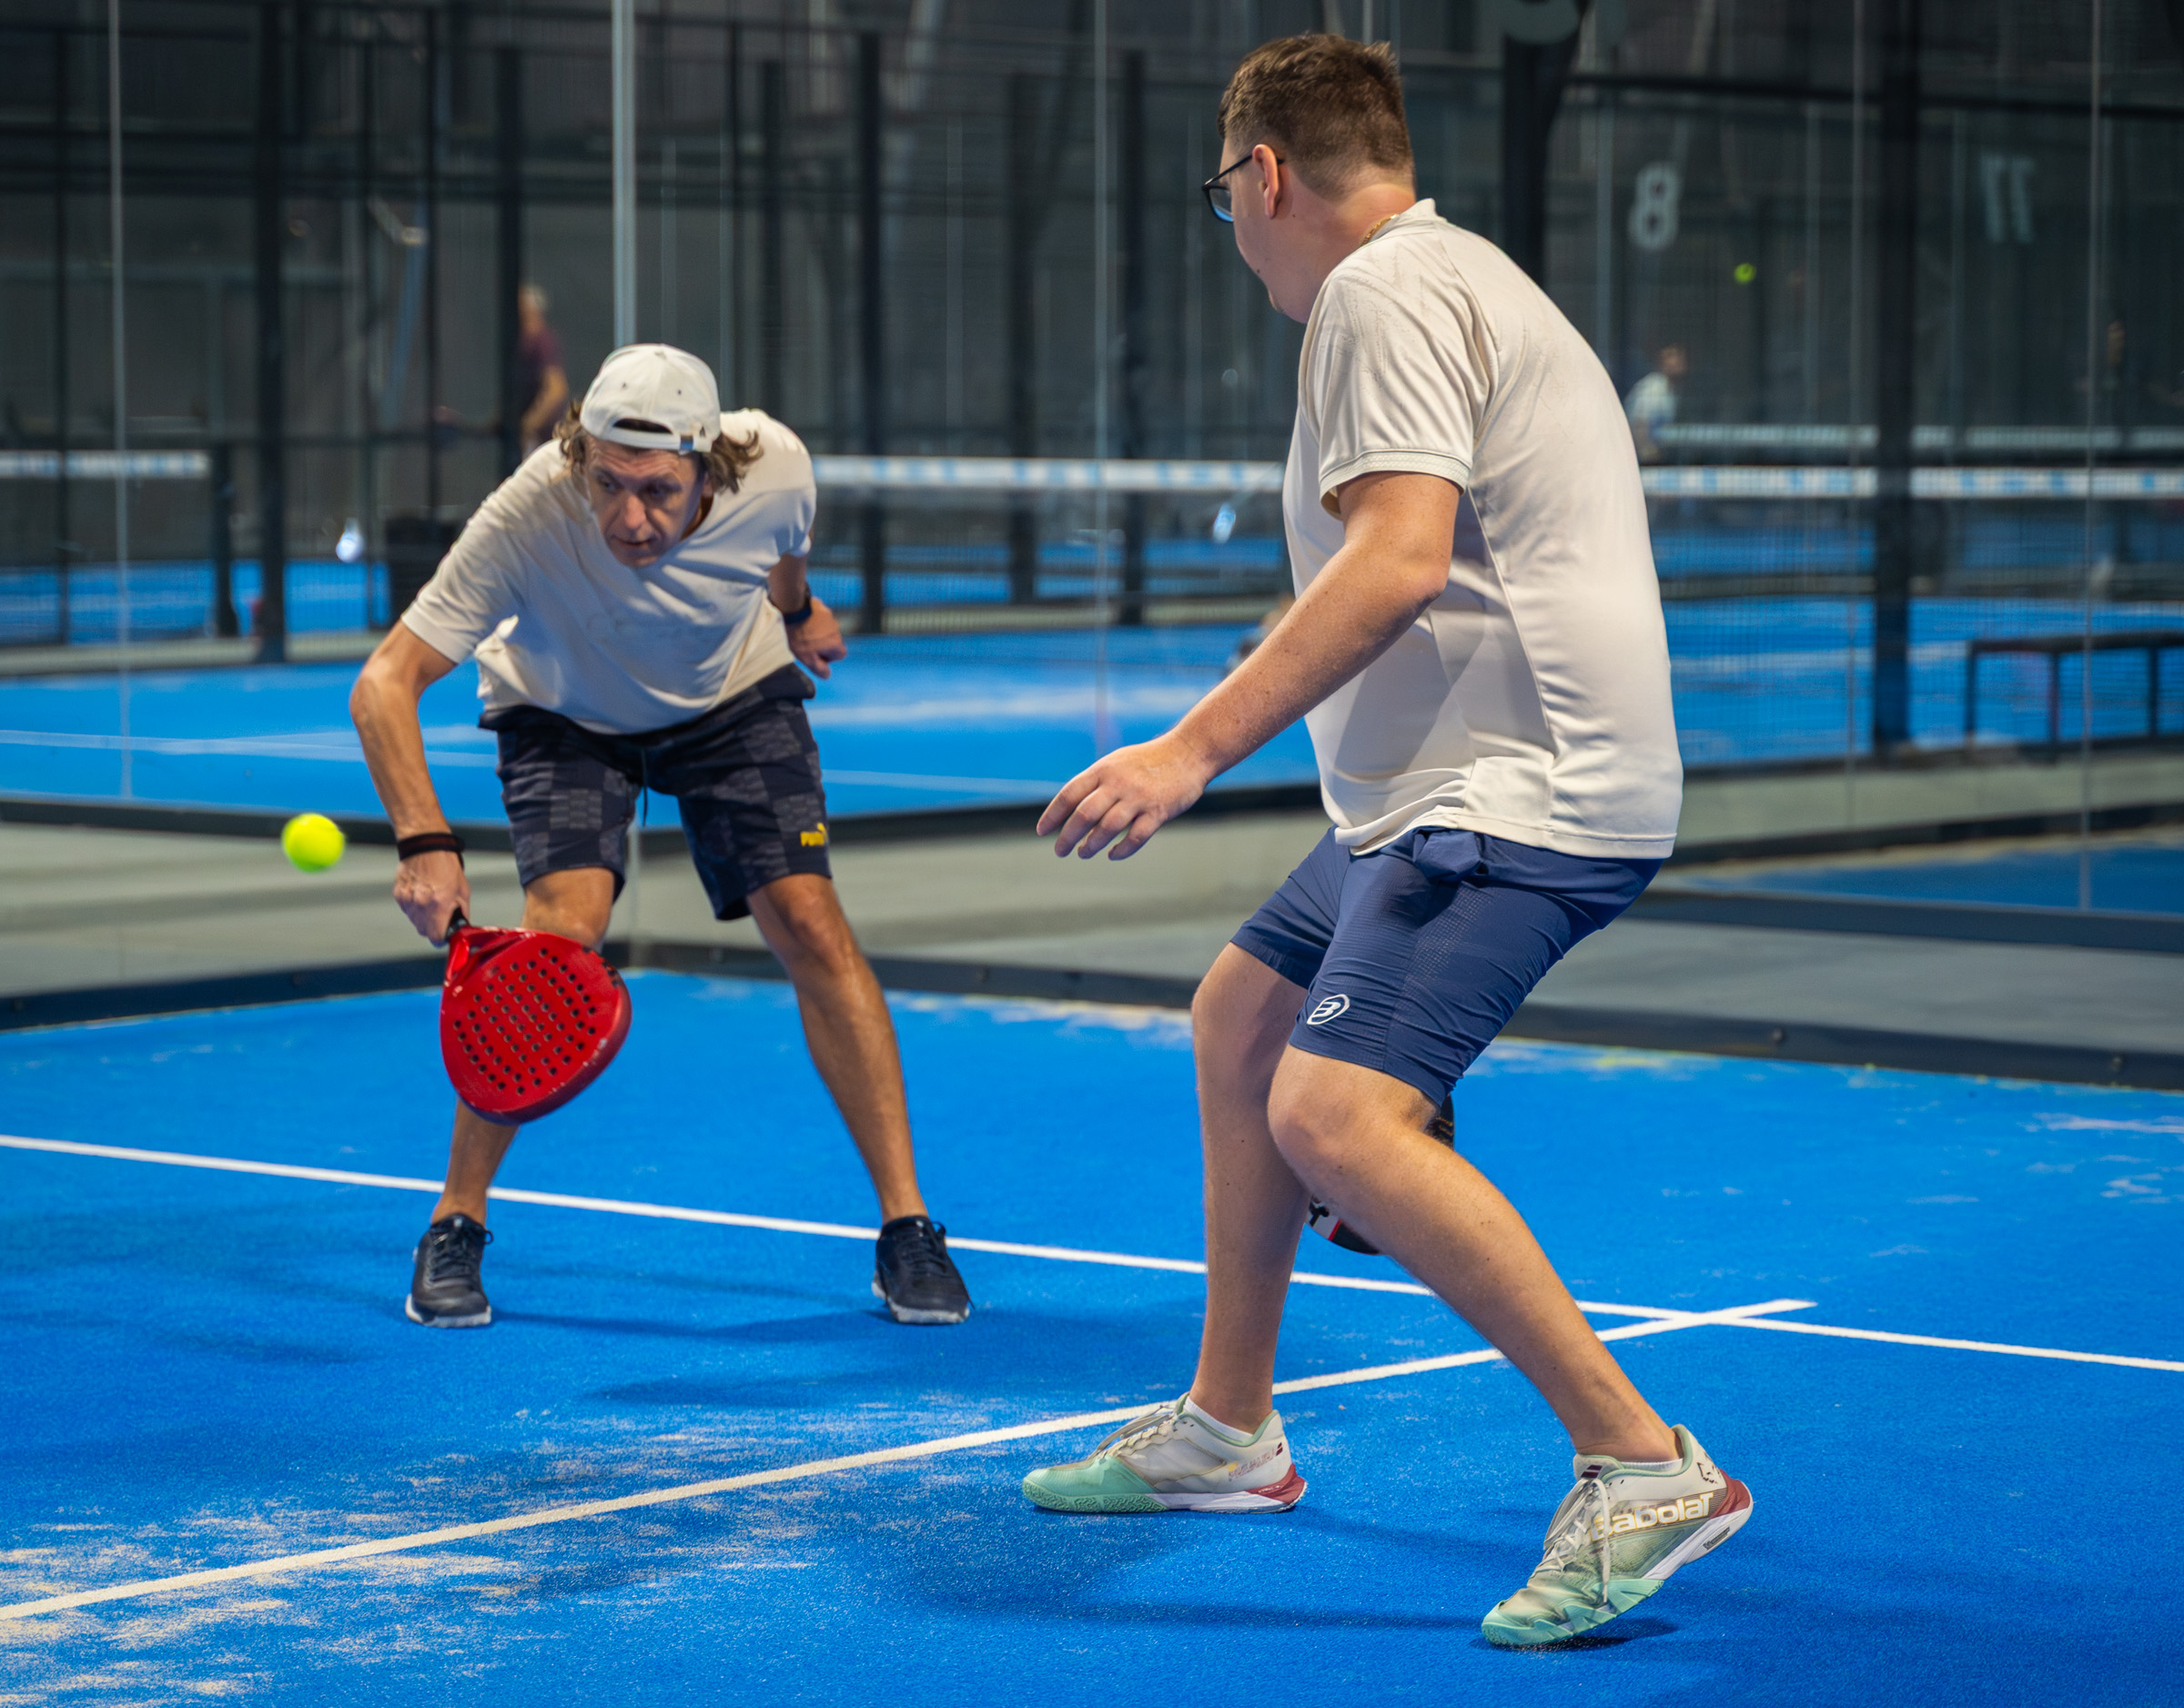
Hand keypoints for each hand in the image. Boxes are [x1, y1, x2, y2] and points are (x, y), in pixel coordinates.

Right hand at [394, 849, 469, 945]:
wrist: (425, 845)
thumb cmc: (445, 864)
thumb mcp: (462, 889)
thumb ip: (461, 911)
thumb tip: (460, 924)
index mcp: (439, 904)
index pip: (435, 937)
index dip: (441, 938)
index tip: (445, 934)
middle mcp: (420, 904)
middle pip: (423, 931)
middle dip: (433, 928)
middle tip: (440, 917)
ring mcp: (407, 899)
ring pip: (414, 921)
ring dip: (423, 918)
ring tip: (431, 901)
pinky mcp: (398, 894)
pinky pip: (406, 910)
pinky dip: (413, 907)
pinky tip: (421, 894)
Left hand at [783, 595, 847, 679]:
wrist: (790, 609)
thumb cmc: (798, 636)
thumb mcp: (806, 658)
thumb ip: (819, 668)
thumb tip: (827, 675)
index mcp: (835, 642)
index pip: (840, 655)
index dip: (828, 658)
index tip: (814, 655)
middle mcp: (836, 628)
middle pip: (833, 640)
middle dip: (822, 643)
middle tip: (805, 643)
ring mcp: (829, 615)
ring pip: (825, 628)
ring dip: (817, 631)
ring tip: (801, 631)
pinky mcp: (820, 605)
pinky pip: (819, 616)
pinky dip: (812, 619)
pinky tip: (800, 620)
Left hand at [1037, 733, 1216, 860]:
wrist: (1189, 752)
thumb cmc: (1149, 760)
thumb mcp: (1117, 763)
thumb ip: (1096, 783)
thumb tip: (1071, 809)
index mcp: (1104, 770)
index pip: (1069, 794)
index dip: (1053, 815)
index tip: (1042, 832)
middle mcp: (1118, 783)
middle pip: (1084, 814)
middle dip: (1067, 836)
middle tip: (1060, 851)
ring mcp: (1139, 798)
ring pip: (1107, 828)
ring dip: (1091, 845)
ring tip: (1083, 853)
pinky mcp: (1159, 811)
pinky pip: (1136, 837)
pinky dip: (1122, 850)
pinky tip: (1112, 854)